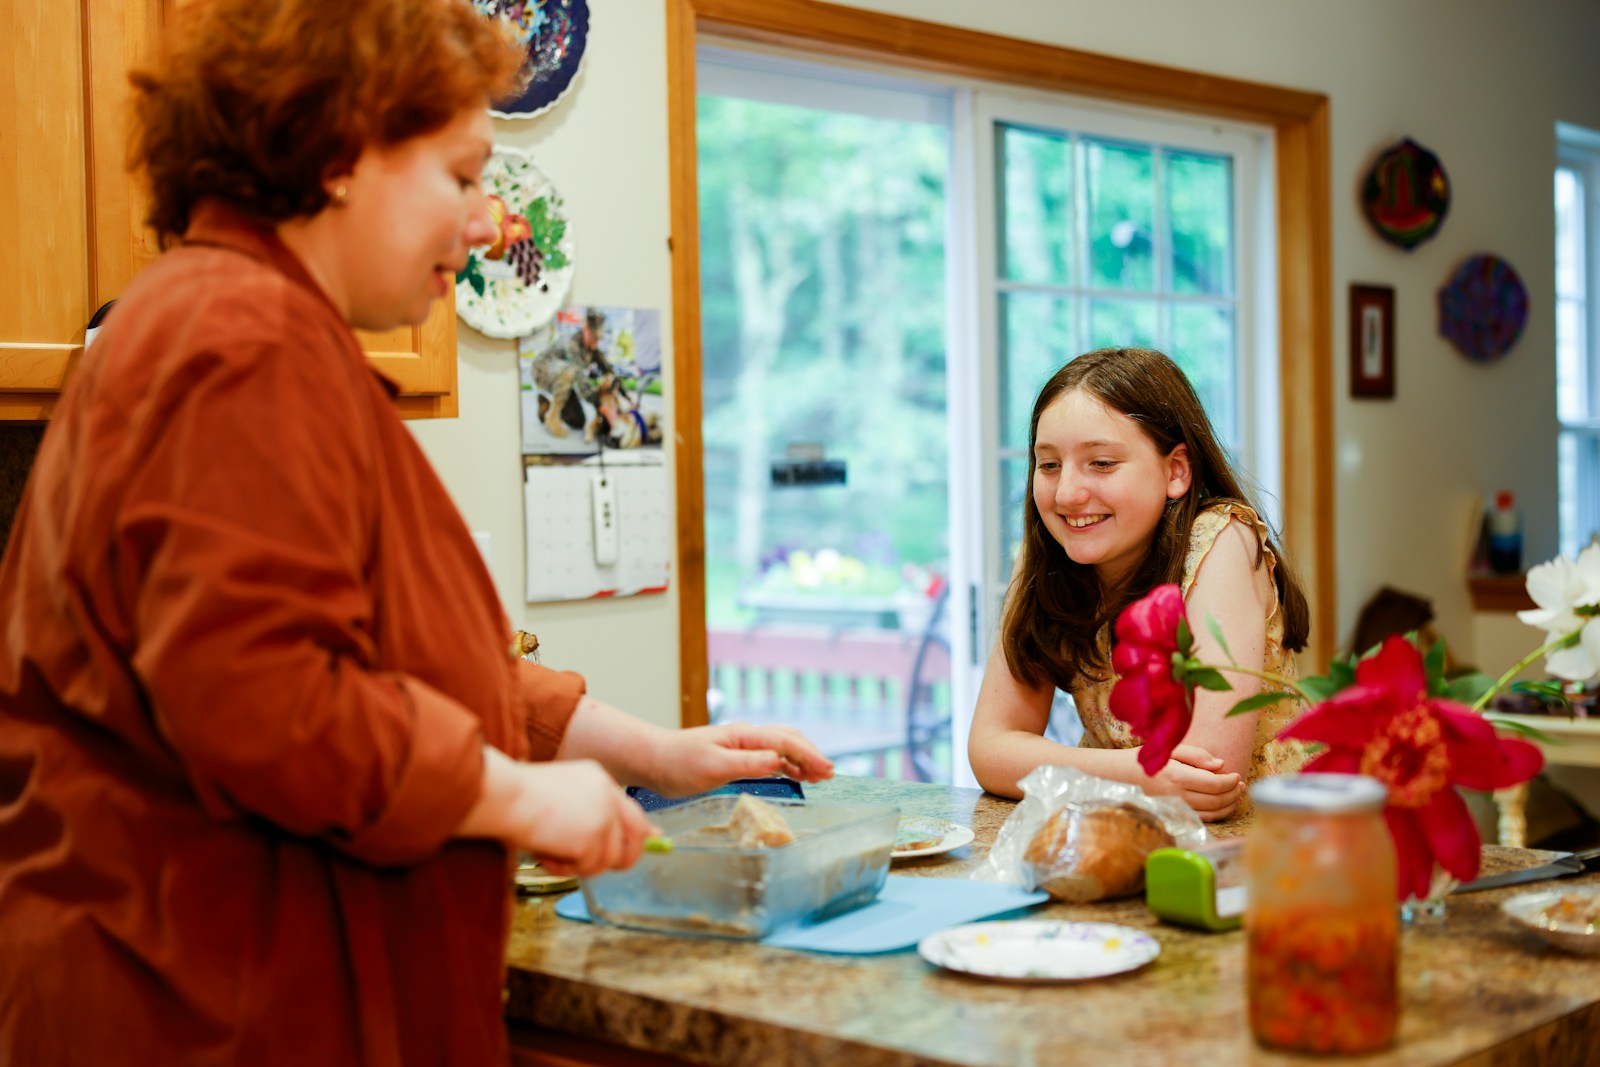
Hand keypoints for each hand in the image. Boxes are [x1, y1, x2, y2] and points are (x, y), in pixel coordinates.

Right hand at [459, 749, 654, 876]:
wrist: (502, 796)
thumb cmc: (519, 799)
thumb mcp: (562, 799)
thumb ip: (591, 813)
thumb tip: (616, 834)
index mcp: (598, 779)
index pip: (632, 810)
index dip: (638, 833)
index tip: (648, 843)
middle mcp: (608, 794)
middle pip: (636, 836)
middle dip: (621, 858)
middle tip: (590, 865)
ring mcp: (603, 815)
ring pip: (608, 859)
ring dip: (579, 865)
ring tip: (550, 851)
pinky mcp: (592, 837)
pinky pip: (587, 868)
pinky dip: (564, 869)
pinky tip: (545, 853)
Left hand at [643, 722, 834, 796]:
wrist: (655, 760)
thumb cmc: (678, 764)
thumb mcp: (712, 767)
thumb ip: (746, 764)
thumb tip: (778, 761)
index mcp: (744, 736)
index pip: (786, 742)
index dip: (809, 756)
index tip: (827, 771)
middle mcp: (747, 737)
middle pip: (789, 740)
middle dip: (811, 755)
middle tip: (830, 775)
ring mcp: (743, 746)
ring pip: (782, 748)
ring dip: (803, 760)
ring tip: (820, 776)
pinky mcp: (737, 756)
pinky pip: (770, 758)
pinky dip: (788, 765)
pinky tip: (796, 775)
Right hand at [1140, 744, 1242, 821]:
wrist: (1119, 777)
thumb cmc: (1146, 759)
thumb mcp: (1170, 749)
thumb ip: (1197, 755)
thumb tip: (1221, 764)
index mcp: (1177, 776)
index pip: (1214, 783)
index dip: (1230, 781)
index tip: (1237, 775)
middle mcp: (1177, 795)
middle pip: (1216, 800)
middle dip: (1233, 793)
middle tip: (1240, 785)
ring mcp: (1175, 808)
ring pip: (1211, 813)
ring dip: (1229, 805)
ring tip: (1236, 795)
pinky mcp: (1173, 815)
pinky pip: (1201, 819)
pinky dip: (1217, 814)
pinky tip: (1222, 805)